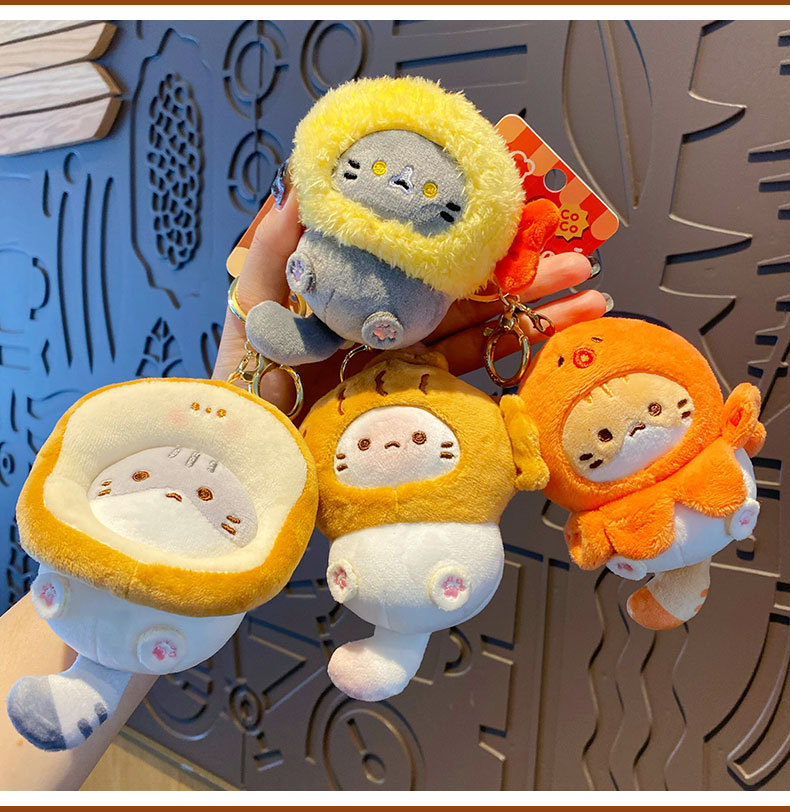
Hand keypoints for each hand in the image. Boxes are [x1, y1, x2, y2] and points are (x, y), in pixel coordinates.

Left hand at [212, 187, 609, 417]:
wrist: (249, 453)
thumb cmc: (243, 380)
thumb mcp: (253, 306)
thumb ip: (276, 249)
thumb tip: (299, 181)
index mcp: (363, 296)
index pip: (428, 263)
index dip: (474, 244)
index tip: (519, 220)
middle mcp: (393, 330)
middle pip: (469, 299)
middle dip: (527, 281)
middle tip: (580, 261)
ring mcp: (407, 372)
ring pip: (482, 339)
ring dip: (537, 320)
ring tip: (590, 303)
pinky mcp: (414, 410)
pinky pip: (470, 387)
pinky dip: (512, 369)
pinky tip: (552, 352)